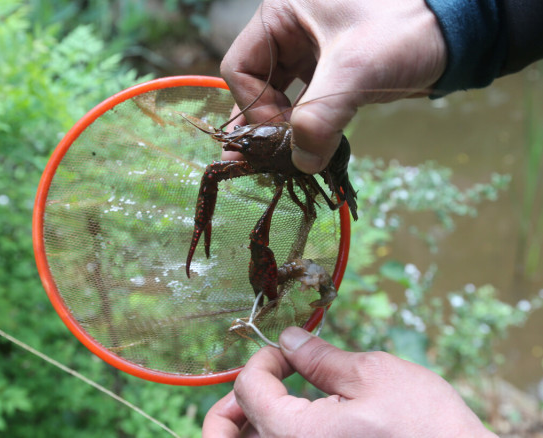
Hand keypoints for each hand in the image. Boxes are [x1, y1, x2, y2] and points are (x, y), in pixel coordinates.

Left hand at [203, 326, 494, 437]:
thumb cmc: (424, 426)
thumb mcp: (371, 376)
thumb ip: (319, 357)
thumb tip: (286, 338)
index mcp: (293, 435)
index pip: (248, 388)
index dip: (263, 358)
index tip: (287, 350)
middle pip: (223, 436)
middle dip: (228, 405)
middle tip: (256, 380)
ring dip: (245, 423)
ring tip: (268, 397)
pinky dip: (271, 434)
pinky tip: (295, 417)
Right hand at [220, 0, 446, 172]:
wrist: (459, 29)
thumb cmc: (406, 29)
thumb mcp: (356, 69)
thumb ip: (321, 117)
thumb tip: (301, 163)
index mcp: (281, 15)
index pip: (241, 68)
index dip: (255, 108)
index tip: (284, 138)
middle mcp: (289, 31)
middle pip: (256, 86)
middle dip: (265, 125)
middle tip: (268, 163)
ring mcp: (308, 52)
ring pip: (279, 97)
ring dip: (284, 131)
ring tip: (282, 164)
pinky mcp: (330, 71)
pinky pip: (304, 104)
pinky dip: (306, 128)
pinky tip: (309, 151)